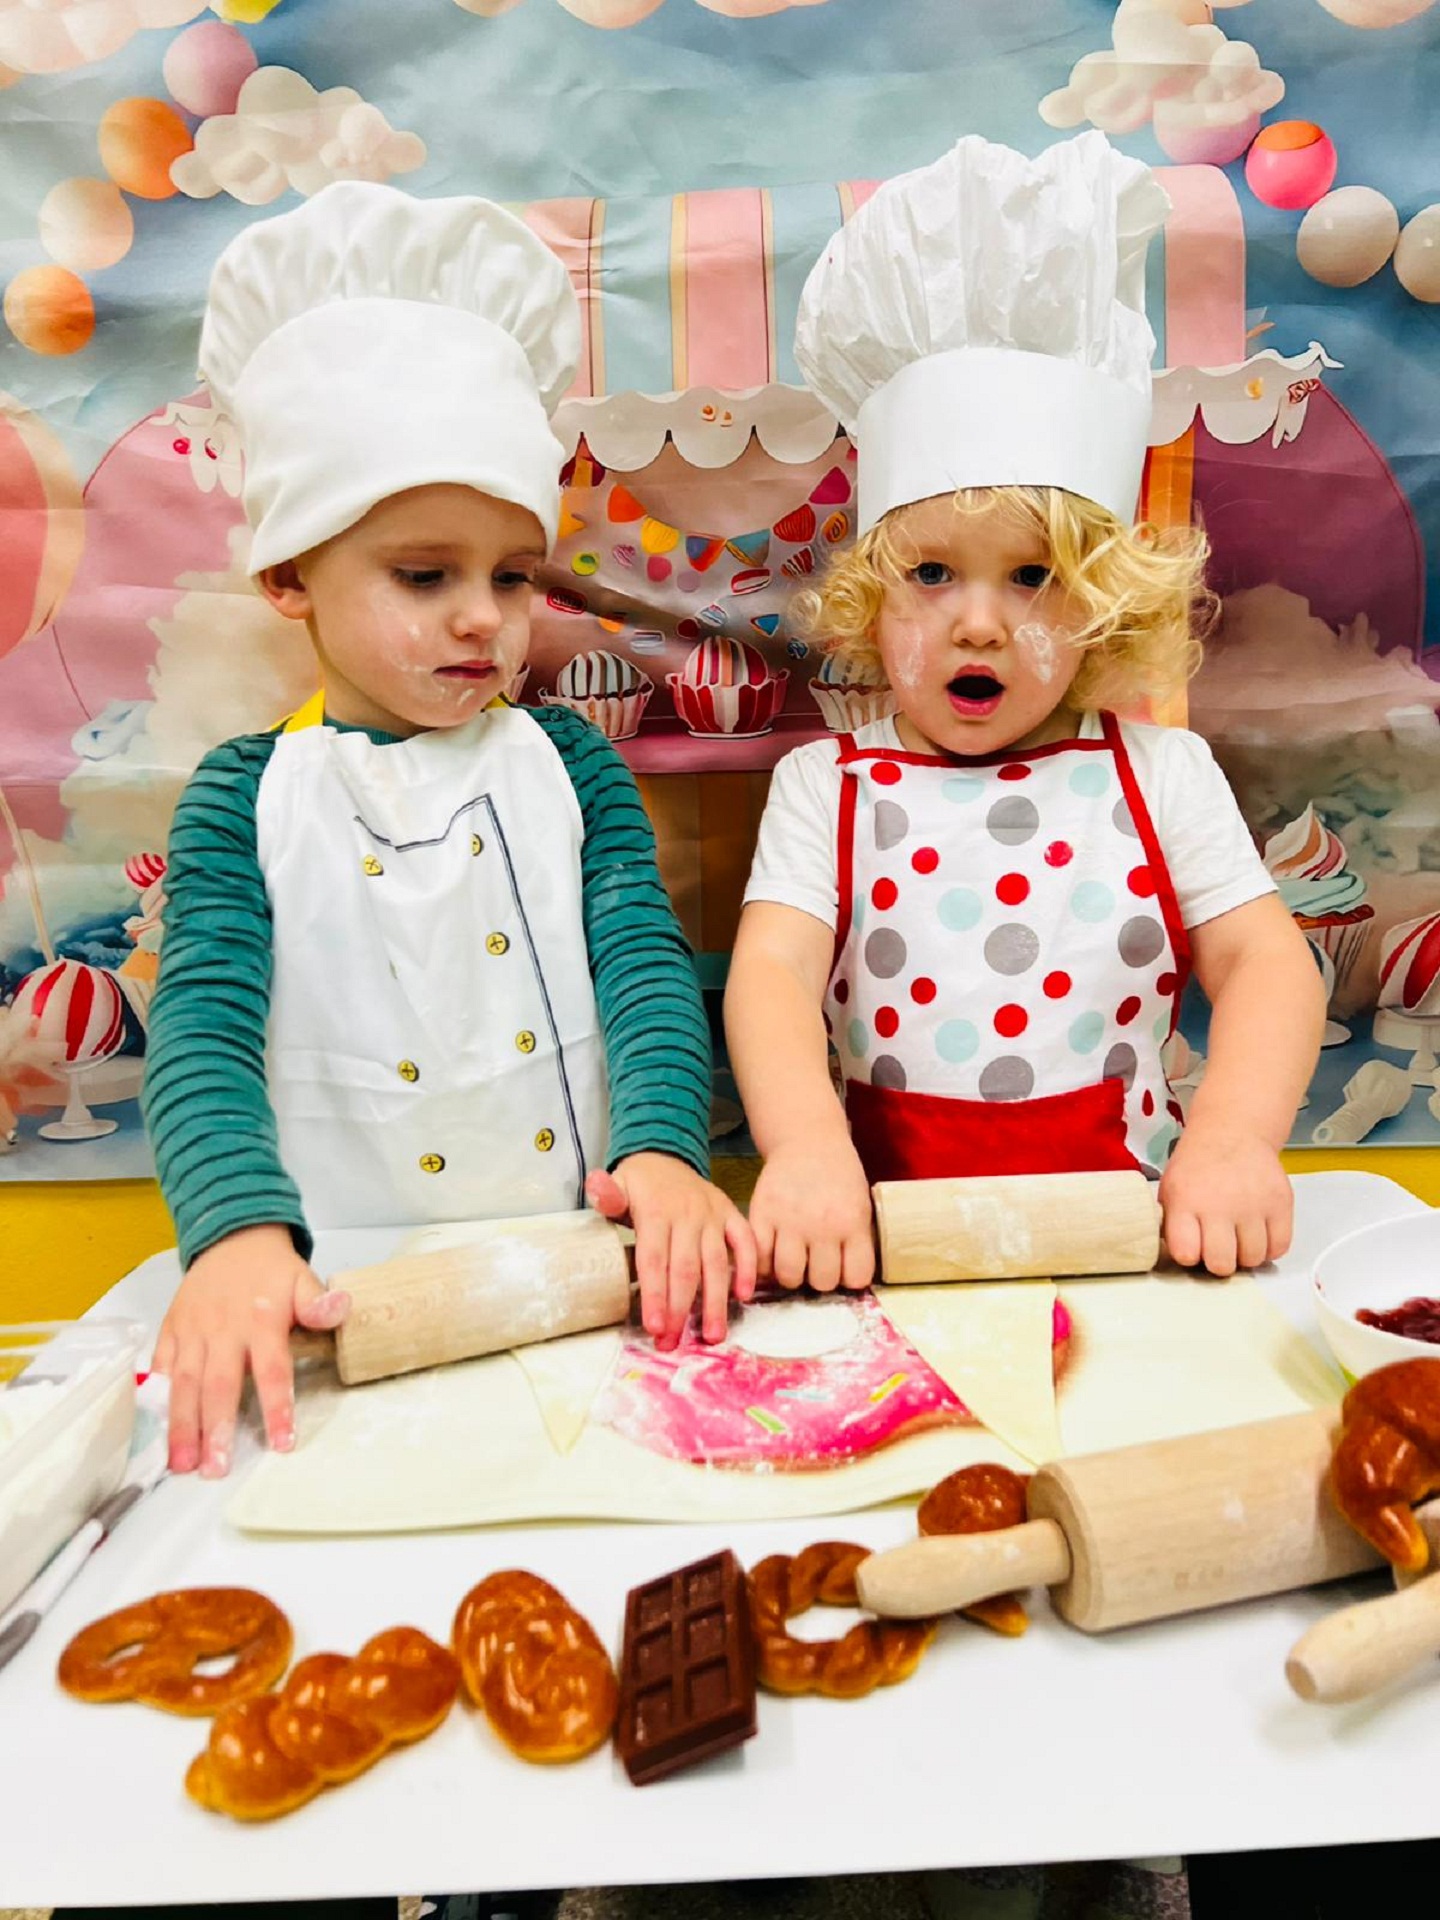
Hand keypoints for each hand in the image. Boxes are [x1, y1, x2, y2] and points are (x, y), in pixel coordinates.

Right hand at [152, 1224, 348, 1476]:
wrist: (233, 1238)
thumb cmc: (272, 1271)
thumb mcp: (303, 1278)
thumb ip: (318, 1301)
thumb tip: (340, 1310)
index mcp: (261, 1321)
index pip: (272, 1371)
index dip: (277, 1407)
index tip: (282, 1444)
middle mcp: (223, 1330)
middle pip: (218, 1385)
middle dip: (215, 1429)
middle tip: (214, 1470)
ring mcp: (192, 1331)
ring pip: (183, 1382)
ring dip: (181, 1424)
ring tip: (181, 1464)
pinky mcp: (171, 1329)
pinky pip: (159, 1365)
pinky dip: (154, 1396)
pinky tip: (154, 1428)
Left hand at [585, 1154, 755, 1349]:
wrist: (666, 1156)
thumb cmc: (639, 1184)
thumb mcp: (618, 1184)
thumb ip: (608, 1194)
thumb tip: (596, 1186)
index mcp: (657, 1212)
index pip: (654, 1259)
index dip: (655, 1295)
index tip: (655, 1327)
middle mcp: (688, 1215)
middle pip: (685, 1269)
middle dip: (681, 1310)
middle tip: (674, 1343)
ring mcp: (712, 1216)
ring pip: (715, 1263)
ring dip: (715, 1302)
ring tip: (713, 1336)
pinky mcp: (730, 1215)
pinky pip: (744, 1241)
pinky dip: (746, 1267)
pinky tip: (743, 1296)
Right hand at [748, 1137, 874, 1295]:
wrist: (808, 1140)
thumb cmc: (839, 1175)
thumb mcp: (860, 1203)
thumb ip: (856, 1239)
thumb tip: (847, 1279)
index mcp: (852, 1222)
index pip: (856, 1276)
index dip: (850, 1277)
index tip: (844, 1269)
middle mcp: (822, 1225)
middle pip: (821, 1281)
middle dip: (819, 1277)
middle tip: (816, 1263)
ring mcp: (789, 1220)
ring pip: (789, 1275)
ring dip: (792, 1274)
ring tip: (794, 1260)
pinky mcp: (762, 1213)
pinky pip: (759, 1257)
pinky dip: (764, 1263)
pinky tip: (772, 1253)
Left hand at [1159, 1122, 1292, 1276]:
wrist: (1233, 1132)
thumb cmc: (1199, 1166)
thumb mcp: (1170, 1189)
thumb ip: (1172, 1223)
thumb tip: (1177, 1256)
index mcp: (1186, 1201)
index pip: (1186, 1253)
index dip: (1189, 1256)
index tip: (1191, 1248)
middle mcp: (1220, 1204)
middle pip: (1222, 1264)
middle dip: (1219, 1263)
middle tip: (1218, 1248)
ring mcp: (1254, 1204)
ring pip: (1253, 1259)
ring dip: (1245, 1255)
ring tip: (1238, 1237)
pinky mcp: (1281, 1203)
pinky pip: (1279, 1247)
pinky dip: (1269, 1247)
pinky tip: (1257, 1233)